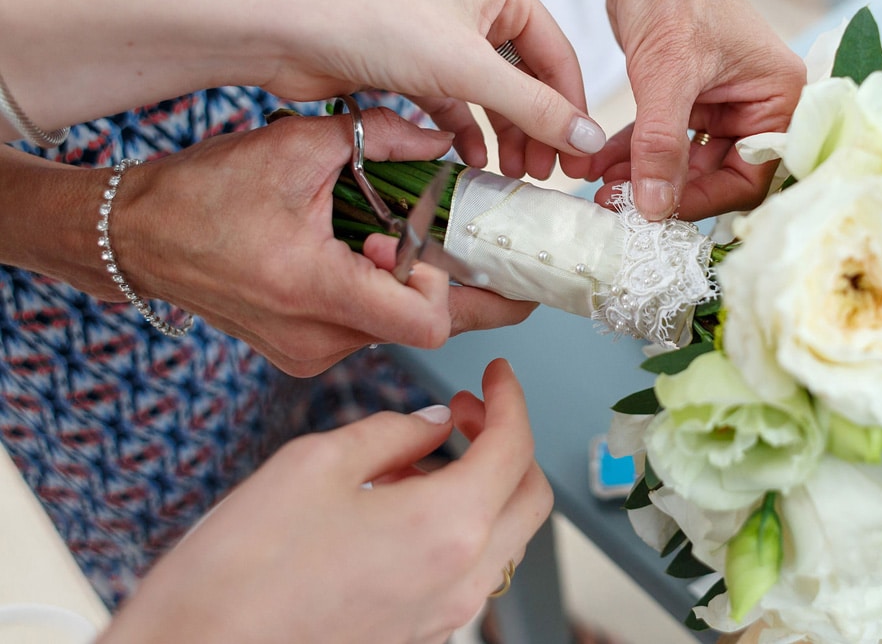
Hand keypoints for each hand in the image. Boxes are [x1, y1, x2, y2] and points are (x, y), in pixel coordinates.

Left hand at [2, 0, 604, 178]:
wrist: (283, 23)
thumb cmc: (374, 21)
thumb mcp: (469, 69)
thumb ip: (535, 108)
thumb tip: (590, 139)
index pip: (558, 57)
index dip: (572, 113)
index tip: (579, 163)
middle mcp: (474, 3)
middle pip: (525, 78)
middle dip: (535, 130)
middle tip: (543, 178)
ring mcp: (439, 33)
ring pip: (488, 94)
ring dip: (500, 137)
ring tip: (509, 179)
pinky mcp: (408, 60)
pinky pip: (451, 102)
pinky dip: (463, 133)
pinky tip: (468, 165)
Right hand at [99, 359, 552, 643]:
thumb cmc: (241, 571)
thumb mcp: (315, 464)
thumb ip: (390, 434)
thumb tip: (430, 425)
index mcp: (448, 527)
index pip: (515, 448)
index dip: (510, 399)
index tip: (497, 375)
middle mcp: (459, 581)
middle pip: (528, 498)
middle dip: (507, 443)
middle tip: (465, 410)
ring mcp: (441, 618)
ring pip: (500, 538)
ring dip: (481, 487)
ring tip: (417, 457)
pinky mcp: (414, 637)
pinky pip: (464, 572)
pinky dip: (455, 528)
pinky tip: (399, 506)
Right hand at [112, 109, 532, 376]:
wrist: (137, 238)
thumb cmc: (204, 193)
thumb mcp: (294, 147)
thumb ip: (379, 139)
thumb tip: (440, 139)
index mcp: (315, 289)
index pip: (426, 322)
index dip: (449, 284)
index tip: (430, 241)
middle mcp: (316, 337)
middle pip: (425, 329)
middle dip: (458, 289)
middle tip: (482, 253)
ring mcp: (308, 354)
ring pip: (398, 330)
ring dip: (413, 286)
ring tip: (391, 236)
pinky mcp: (301, 355)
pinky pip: (368, 332)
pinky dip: (382, 297)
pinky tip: (366, 256)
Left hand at [562, 0, 805, 220]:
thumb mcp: (667, 75)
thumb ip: (661, 146)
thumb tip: (654, 208)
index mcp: (780, 96)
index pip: (753, 174)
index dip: (704, 198)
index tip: (657, 212)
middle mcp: (759, 103)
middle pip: (717, 174)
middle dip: (664, 189)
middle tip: (618, 204)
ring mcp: (723, 102)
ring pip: (684, 160)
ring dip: (641, 174)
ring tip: (600, 187)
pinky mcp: (688, 97)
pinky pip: (663, 140)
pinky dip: (633, 153)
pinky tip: (600, 165)